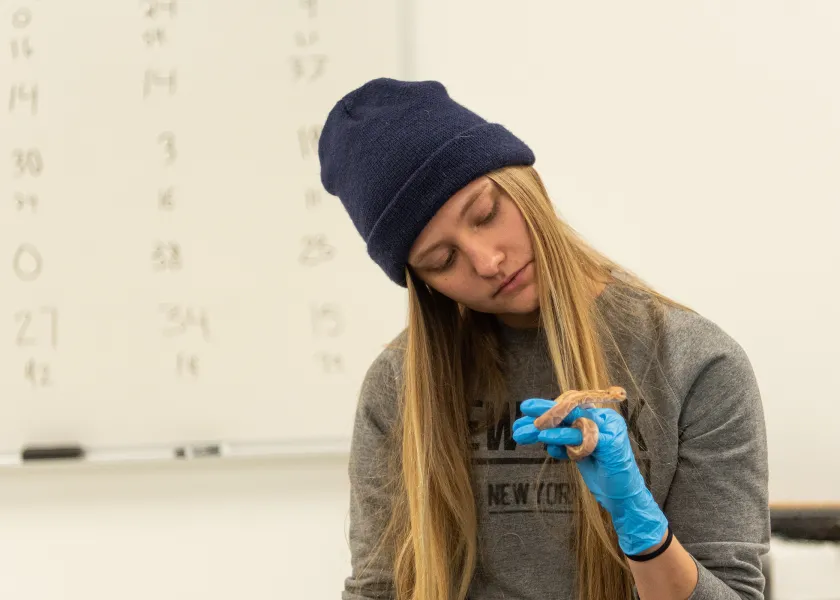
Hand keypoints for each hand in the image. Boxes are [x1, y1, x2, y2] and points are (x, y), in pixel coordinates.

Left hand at [513, 399, 668, 555]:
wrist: (622, 497)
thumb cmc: (600, 473)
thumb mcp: (575, 450)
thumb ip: (560, 438)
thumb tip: (535, 430)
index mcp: (599, 417)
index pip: (569, 409)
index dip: (546, 409)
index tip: (524, 412)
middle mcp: (606, 419)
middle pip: (570, 410)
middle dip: (544, 410)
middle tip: (523, 407)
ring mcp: (610, 429)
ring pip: (574, 421)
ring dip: (548, 423)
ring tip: (528, 426)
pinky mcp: (611, 442)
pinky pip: (582, 437)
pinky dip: (561, 436)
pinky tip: (544, 437)